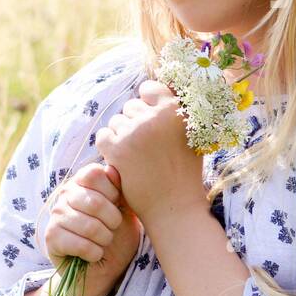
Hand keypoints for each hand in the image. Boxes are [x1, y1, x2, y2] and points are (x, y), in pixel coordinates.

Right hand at [44, 162, 141, 295]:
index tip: (117, 205)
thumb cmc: (118, 235)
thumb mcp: (127, 209)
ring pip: (90, 226)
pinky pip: (81, 245)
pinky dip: (95, 253)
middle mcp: (66, 194)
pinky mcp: (51, 237)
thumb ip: (122, 189)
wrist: (104, 269)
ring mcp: (56, 215)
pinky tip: (94, 254)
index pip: (94, 174)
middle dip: (113, 221)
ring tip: (104, 242)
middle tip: (113, 229)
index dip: (113, 192)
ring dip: (105, 239)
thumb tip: (113, 169)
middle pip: (95, 202)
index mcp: (83, 181)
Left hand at [93, 79, 205, 225]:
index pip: (149, 88)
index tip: (151, 120)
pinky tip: (122, 158)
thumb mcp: (192, 135)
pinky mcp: (118, 149)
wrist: (174, 207)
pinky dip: (109, 146)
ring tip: (136, 155)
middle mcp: (155, 118)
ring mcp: (135, 133)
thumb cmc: (184, 173)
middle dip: (135, 122)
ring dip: (122, 135)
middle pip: (131, 106)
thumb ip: (177, 112)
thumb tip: (163, 88)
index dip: (148, 103)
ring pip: (116, 121)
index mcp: (176, 110)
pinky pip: (103, 135)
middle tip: (145, 145)